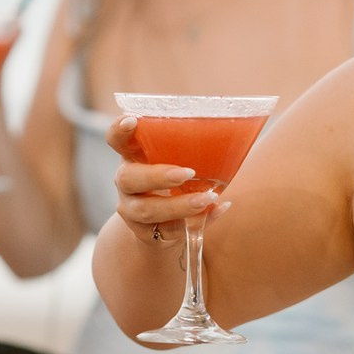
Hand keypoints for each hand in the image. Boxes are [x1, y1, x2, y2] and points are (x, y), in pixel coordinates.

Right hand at [108, 116, 216, 250]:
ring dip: (179, 205)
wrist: (160, 225)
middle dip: (158, 175)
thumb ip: (191, 151)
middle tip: (187, 173)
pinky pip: (169, 230)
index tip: (132, 120)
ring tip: (206, 198)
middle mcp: (126, 181)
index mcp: (132, 156)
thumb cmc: (173, 180)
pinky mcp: (146, 233)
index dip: (119, 129)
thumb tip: (237, 134)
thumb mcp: (175, 161)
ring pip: (148, 210)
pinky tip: (216, 210)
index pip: (116, 139)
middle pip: (129, 178)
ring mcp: (132, 209)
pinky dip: (197, 221)